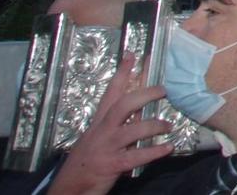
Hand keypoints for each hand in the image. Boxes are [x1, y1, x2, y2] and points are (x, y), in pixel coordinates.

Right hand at [47, 56, 172, 194]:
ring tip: (168, 125)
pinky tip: (168, 148)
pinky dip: (154, 152)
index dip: (122, 73)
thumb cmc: (87, 163)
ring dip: (154, 125)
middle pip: (123, 105)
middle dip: (144, 94)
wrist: (68, 189)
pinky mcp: (111, 165)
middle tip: (163, 89)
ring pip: (132, 130)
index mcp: (98, 123)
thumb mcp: (99, 140)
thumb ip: (119, 126)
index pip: (110, 93)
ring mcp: (106, 148)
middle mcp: (101, 132)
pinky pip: (136, 156)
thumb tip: (142, 113)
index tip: (133, 55)